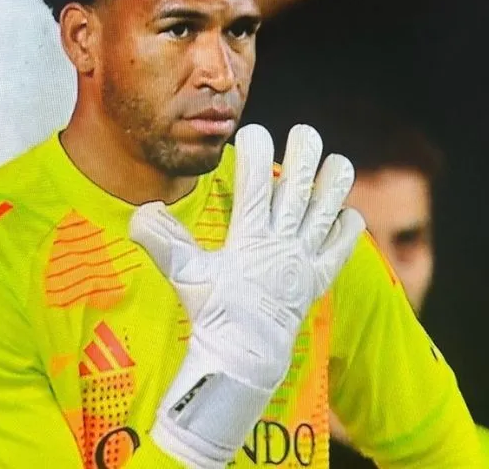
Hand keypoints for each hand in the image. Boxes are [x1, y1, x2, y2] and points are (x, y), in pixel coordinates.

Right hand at [129, 124, 364, 466]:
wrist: (243, 355)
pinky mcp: (317, 280)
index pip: (255, 187)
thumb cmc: (210, 311)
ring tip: (339, 161)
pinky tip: (347, 214)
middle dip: (303, 157)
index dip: (255, 155)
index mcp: (248, 239)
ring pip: (326, 215)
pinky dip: (347, 231)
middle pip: (298, 193)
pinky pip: (340, 251)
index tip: (252, 131)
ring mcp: (303, 262)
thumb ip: (162, 241)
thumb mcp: (184, 275)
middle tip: (304, 132)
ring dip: (335, 187)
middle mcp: (281, 245)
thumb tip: (141, 212)